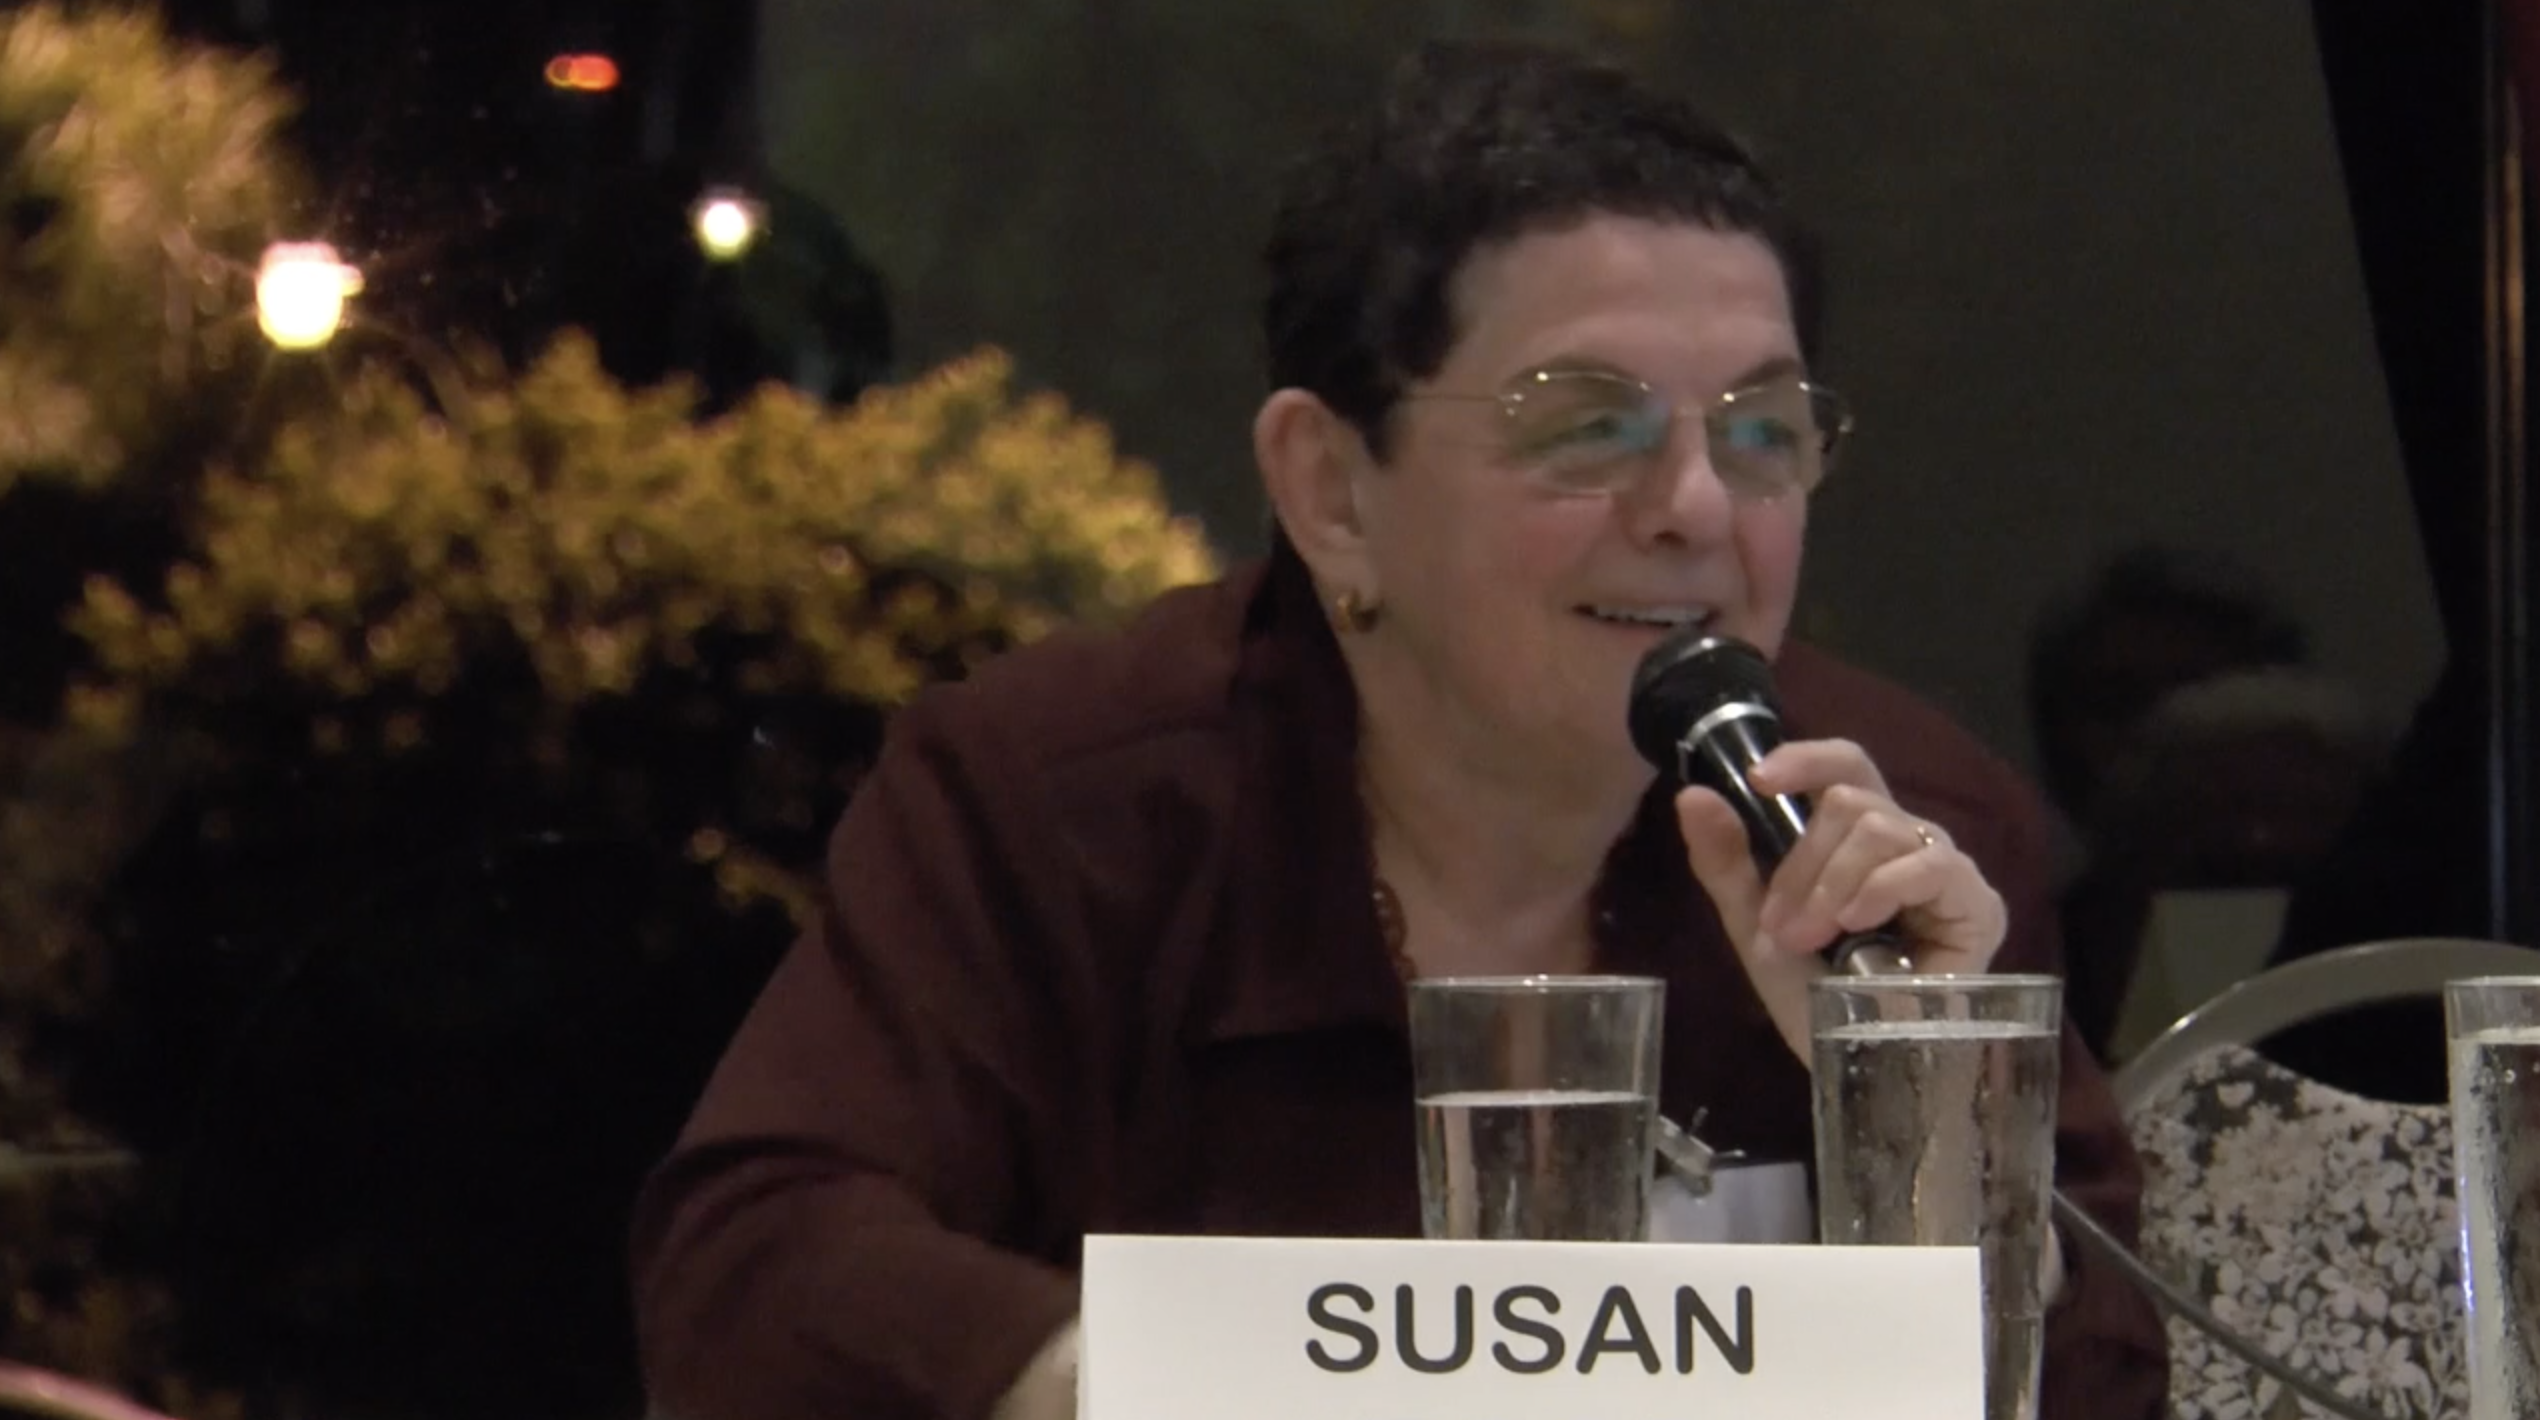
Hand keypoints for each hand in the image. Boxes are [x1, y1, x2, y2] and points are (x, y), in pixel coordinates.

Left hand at [1673, 738, 2007, 1058]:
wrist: (1852, 1064)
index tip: (1757, 780)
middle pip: (1850, 800)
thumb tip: (1692, 793)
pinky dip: (1881, 888)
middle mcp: (1906, 843)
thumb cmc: (1812, 998)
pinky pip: (1930, 864)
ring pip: (1881, 827)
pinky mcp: (1977, 904)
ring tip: (1814, 937)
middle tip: (1784, 927)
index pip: (1845, 766)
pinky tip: (1857, 922)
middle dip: (1803, 861)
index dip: (1805, 758)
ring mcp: (1944, 870)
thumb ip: (1725, 861)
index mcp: (1856, 839)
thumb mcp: (1755, 924)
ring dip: (1831, 883)